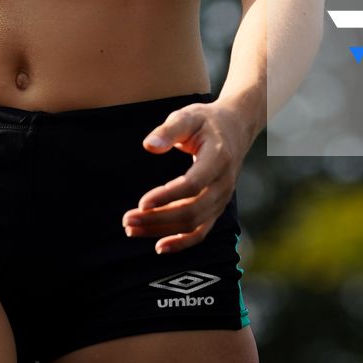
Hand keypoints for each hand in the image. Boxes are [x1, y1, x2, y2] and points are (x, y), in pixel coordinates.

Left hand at [122, 99, 254, 253]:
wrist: (236, 128)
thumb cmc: (206, 121)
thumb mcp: (188, 116)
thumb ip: (169, 130)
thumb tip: (148, 146)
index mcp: (218, 158)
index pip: (193, 184)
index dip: (167, 196)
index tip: (142, 203)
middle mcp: (224, 183)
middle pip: (191, 210)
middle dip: (157, 219)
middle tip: (127, 219)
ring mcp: (222, 199)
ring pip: (193, 224)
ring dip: (162, 230)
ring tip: (132, 229)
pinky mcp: (217, 208)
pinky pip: (201, 232)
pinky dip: (181, 243)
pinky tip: (159, 246)